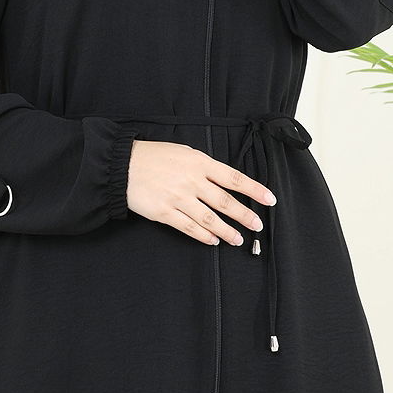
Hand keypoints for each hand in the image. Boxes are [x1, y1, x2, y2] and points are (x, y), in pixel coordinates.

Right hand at [126, 139, 275, 246]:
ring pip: (210, 219)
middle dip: (245, 215)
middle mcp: (192, 181)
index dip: (254, 190)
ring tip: (238, 239)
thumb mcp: (183, 152)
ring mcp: (178, 198)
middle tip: (257, 225)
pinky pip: (189, 228)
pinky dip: (204, 236)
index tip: (269, 200)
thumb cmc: (153, 156)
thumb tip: (222, 180)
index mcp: (199, 163)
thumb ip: (203, 166)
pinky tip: (213, 240)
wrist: (122, 165)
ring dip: (227, 231)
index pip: (234, 178)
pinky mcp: (165, 213)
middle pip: (226, 202)